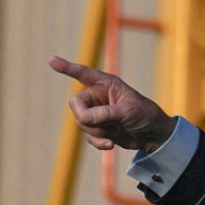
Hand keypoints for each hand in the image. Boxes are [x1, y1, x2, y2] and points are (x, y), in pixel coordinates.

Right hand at [49, 55, 176, 152]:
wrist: (153, 135)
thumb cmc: (145, 115)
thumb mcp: (127, 111)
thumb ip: (105, 113)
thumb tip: (84, 119)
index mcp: (106, 84)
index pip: (83, 73)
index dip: (67, 67)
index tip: (52, 60)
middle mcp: (98, 96)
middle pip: (76, 104)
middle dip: (85, 117)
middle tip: (99, 124)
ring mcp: (97, 113)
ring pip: (81, 122)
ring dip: (96, 131)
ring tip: (114, 131)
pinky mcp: (98, 128)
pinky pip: (88, 136)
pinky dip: (98, 142)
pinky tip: (110, 144)